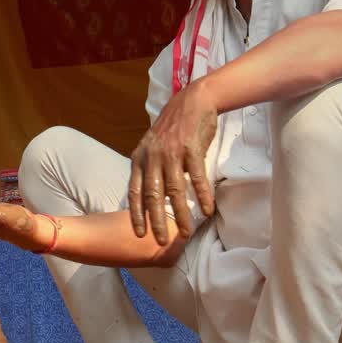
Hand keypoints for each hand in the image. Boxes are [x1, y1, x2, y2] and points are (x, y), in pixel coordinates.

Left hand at [129, 79, 217, 244]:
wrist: (193, 100)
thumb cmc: (174, 127)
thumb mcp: (153, 146)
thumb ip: (149, 168)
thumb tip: (149, 197)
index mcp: (140, 157)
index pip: (135, 191)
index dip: (137, 214)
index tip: (139, 233)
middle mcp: (153, 156)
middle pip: (153, 196)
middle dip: (156, 222)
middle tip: (162, 242)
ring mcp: (172, 152)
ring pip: (174, 190)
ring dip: (181, 214)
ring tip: (187, 233)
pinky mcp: (191, 148)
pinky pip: (196, 178)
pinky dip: (202, 196)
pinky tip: (207, 210)